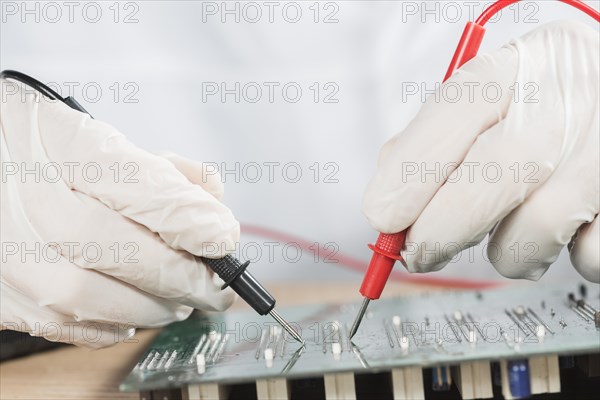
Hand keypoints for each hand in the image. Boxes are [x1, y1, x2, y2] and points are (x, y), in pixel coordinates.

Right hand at [0, 81, 239, 346]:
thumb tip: (212, 198)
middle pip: (113, 246)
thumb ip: (159, 165)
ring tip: (182, 300)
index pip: (132, 180)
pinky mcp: (1, 291)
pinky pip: (62, 322)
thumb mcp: (97, 135)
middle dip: (181, 274)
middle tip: (217, 286)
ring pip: (89, 296)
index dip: (185, 215)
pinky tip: (135, 311)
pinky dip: (112, 324)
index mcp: (58, 141)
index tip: (223, 237)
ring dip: (152, 306)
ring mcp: (5, 248)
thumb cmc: (43, 153)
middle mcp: (25, 196)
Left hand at [363, 21, 598, 282]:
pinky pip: (584, 256)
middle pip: (490, 177)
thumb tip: (387, 207)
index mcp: (512, 71)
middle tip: (418, 251)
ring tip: (512, 226)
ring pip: (534, 232)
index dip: (408, 175)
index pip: (452, 115)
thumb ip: (430, 142)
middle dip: (438, 231)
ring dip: (507, 250)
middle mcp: (566, 103)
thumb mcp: (482, 101)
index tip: (382, 217)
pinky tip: (563, 225)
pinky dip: (562, 255)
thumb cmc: (534, 109)